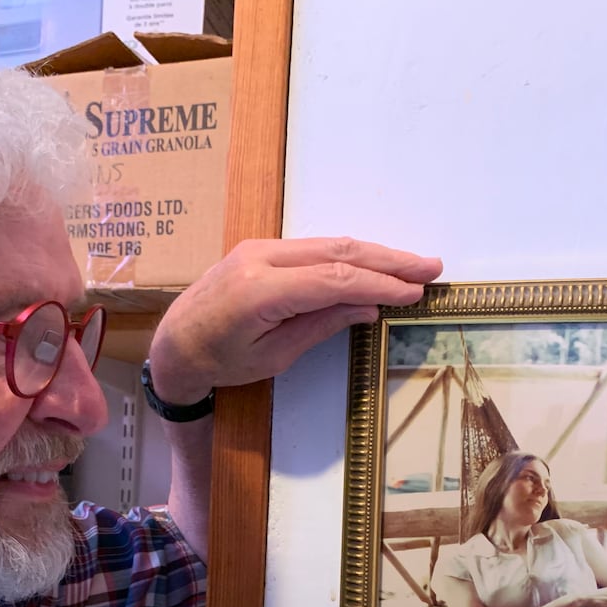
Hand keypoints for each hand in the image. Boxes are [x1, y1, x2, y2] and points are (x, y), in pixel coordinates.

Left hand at [145, 238, 441, 403]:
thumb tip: (368, 307)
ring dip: (373, 253)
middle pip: (337, 252)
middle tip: (430, 268)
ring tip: (413, 264)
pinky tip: (374, 262)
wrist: (175, 343)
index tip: (414, 293)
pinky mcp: (260, 248)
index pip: (334, 280)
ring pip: (328, 244)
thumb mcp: (273, 355)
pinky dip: (348, 254)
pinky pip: (313, 247)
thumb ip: (320, 325)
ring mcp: (259, 248)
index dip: (378, 285)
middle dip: (388, 260)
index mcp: (260, 291)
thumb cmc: (220, 361)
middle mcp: (260, 259)